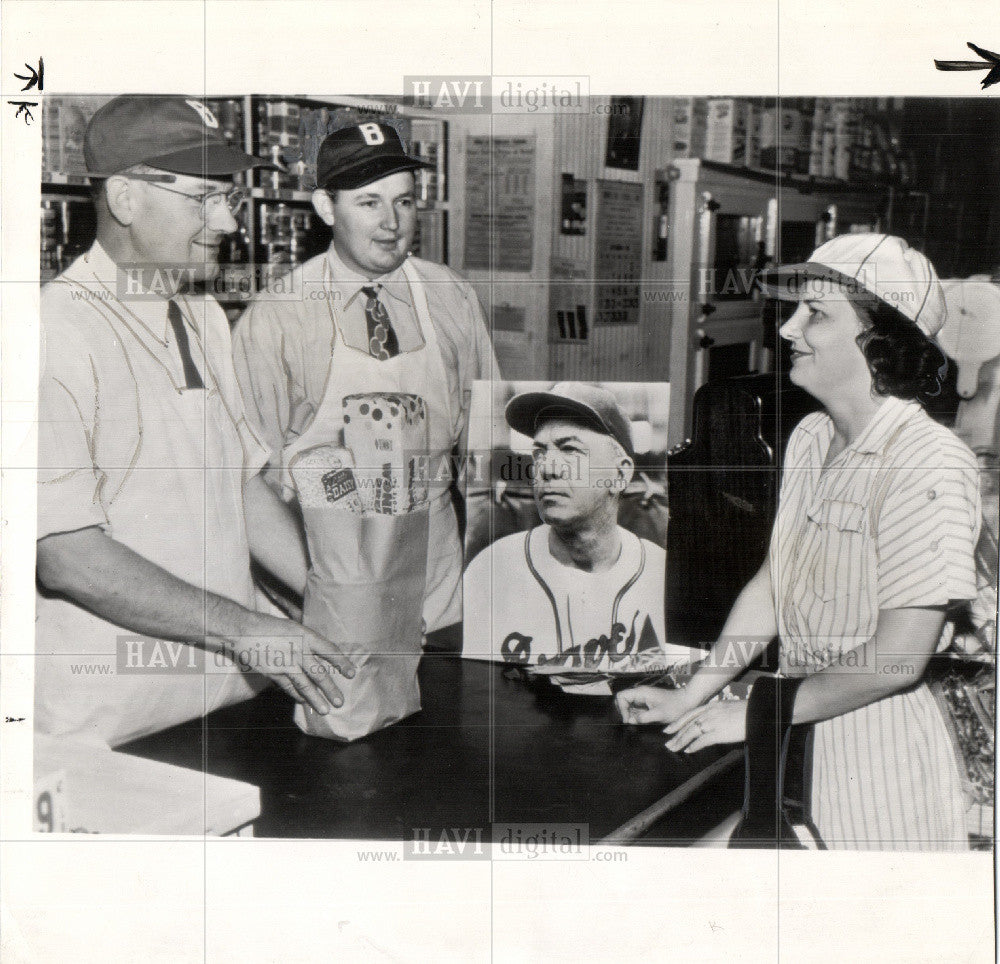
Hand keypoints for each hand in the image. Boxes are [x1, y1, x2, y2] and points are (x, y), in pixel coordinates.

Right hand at [229, 614, 354, 714]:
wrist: (244, 630)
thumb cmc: (270, 626)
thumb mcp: (294, 627)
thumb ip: (307, 641)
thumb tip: (321, 653)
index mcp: (306, 636)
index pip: (329, 650)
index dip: (341, 662)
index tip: (352, 673)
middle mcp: (298, 650)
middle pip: (319, 673)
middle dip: (330, 689)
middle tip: (340, 701)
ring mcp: (286, 663)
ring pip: (304, 684)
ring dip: (315, 698)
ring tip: (325, 709)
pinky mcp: (273, 672)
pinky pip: (288, 687)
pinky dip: (297, 695)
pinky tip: (304, 702)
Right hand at [615, 685, 693, 725]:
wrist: (687, 702)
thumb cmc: (674, 707)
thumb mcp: (659, 714)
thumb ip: (642, 718)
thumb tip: (629, 721)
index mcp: (641, 692)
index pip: (621, 696)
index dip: (621, 708)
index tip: (628, 720)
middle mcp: (640, 694)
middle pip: (623, 701)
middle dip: (624, 712)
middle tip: (630, 723)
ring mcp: (643, 699)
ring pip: (629, 706)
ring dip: (630, 715)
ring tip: (636, 724)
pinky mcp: (647, 704)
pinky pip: (636, 710)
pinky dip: (635, 717)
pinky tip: (640, 723)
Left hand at [663, 699, 746, 752]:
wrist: (756, 712)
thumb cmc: (745, 711)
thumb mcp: (727, 708)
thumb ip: (717, 713)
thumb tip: (712, 722)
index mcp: (710, 706)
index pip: (689, 715)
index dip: (677, 723)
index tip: (668, 729)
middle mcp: (708, 713)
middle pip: (687, 725)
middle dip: (676, 735)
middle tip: (667, 743)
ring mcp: (712, 722)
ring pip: (691, 732)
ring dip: (681, 741)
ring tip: (674, 748)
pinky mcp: (718, 733)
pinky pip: (702, 740)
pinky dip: (694, 746)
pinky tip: (688, 750)